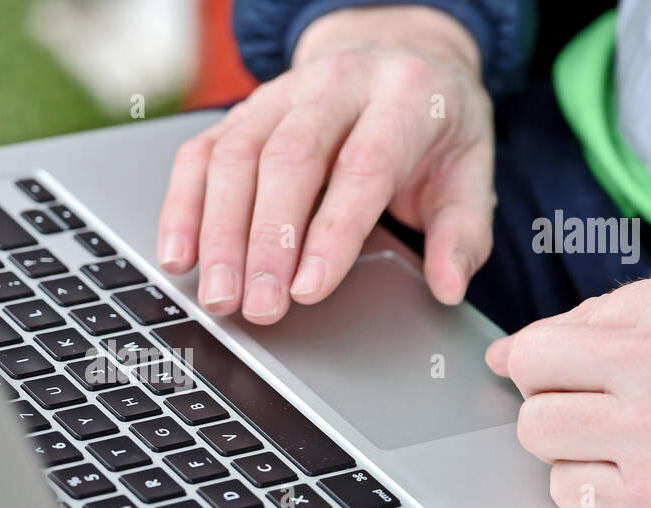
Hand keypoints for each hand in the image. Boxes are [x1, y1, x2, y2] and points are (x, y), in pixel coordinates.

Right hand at [156, 5, 495, 323]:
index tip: (309, 290)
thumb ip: (462, 233)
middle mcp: (337, 84)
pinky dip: (183, 208)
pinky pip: (200, 154)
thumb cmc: (431, 127)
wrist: (398, 57)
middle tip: (258, 307)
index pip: (363, 166)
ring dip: (219, 234)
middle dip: (266, 242)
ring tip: (218, 295)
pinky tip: (180, 255)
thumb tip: (448, 287)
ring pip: (235, 157)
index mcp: (404, 96)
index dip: (332, 232)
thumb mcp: (469, 171)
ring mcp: (281, 93)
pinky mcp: (241, 111)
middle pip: (288, 160)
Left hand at [486, 269, 650, 507]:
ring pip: (537, 431)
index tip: (573, 383)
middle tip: (596, 418)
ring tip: (627, 455)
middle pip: (530, 372)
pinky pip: (565, 492)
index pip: (552, 328)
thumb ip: (621, 322)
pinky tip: (644, 492)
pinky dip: (595, 500)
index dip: (556, 365)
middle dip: (550, 398)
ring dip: (569, 449)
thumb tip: (507, 352)